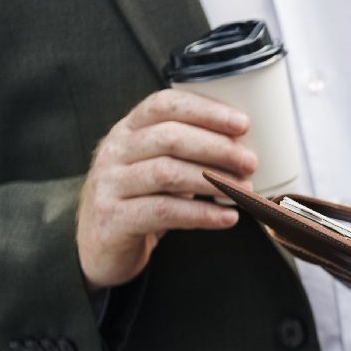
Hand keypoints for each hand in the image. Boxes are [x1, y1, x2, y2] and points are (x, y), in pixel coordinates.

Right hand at [77, 90, 257, 288]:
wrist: (100, 245)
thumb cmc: (140, 198)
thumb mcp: (157, 165)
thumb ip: (188, 150)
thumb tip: (246, 146)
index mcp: (129, 129)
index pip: (164, 105)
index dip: (205, 111)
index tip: (242, 123)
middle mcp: (115, 151)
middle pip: (170, 137)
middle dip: (217, 147)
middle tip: (250, 161)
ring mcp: (110, 184)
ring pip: (167, 173)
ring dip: (213, 180)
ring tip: (244, 189)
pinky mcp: (113, 218)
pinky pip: (164, 211)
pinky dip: (201, 214)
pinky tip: (227, 217)